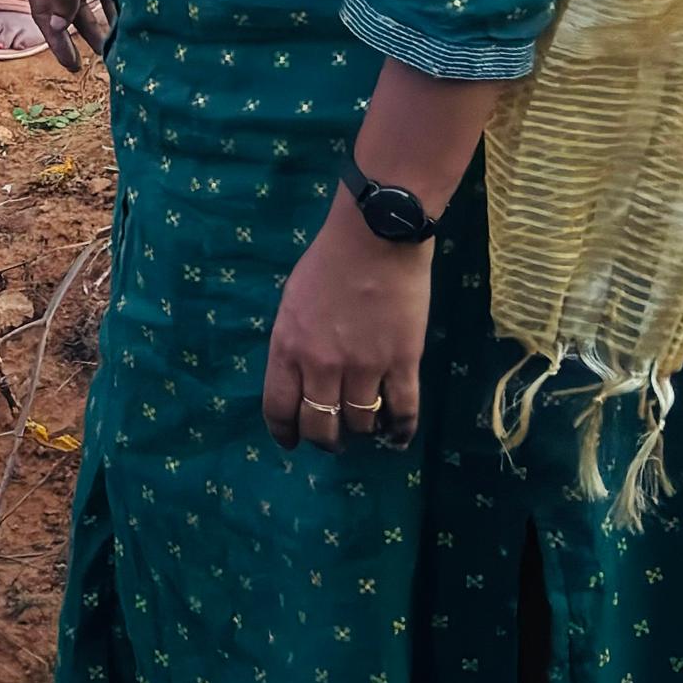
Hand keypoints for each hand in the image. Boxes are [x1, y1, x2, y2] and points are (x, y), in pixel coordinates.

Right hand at [25, 0, 114, 70]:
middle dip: (73, 36)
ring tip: (105, 48)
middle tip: (84, 65)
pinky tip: (117, 23)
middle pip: (60, 9)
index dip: (53, 38)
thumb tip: (55, 26)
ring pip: (81, 2)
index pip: (41, 10)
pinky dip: (107, 6)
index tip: (69, 64)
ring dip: (91, 24)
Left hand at [263, 196, 431, 449]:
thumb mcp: (291, 306)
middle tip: (333, 439)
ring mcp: (364, 367)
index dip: (285, 433)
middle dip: (325, 440)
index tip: (291, 442)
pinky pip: (403, 412)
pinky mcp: (403, 363)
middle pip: (320, 426)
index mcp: (287, 348)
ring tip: (365, 428)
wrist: (375, 240)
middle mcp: (321, 366)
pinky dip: (400, 431)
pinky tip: (397, 436)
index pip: (279, 409)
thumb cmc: (328, 264)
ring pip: (361, 424)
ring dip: (361, 431)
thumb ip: (294, 345)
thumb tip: (301, 379)